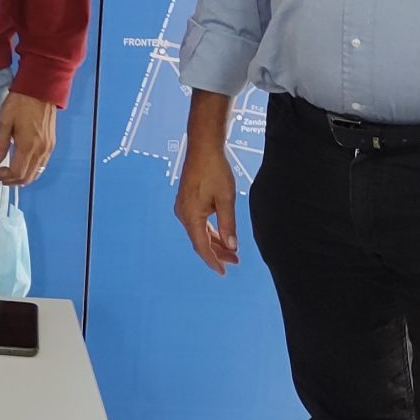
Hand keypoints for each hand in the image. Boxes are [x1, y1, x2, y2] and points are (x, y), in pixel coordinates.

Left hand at [0, 92, 55, 186]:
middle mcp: (41, 151)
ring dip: (22, 177)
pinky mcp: (51, 144)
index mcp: (28, 146)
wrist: (41, 89)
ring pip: (36, 173)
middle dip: (12, 181)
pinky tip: (22, 165)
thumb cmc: (20, 103)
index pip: (16, 173)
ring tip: (8, 173)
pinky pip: (42, 165)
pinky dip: (31, 170)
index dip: (2, 176)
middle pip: (27, 178)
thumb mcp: (4, 122)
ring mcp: (48, 148)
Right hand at [174, 141, 238, 272]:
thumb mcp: (226, 199)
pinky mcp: (187, 202)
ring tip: (232, 251)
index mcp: (191, 215)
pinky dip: (209, 231)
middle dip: (217, 252)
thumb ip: (228, 225)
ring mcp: (183, 208)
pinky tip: (221, 235)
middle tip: (236, 261)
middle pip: (199, 241)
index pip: (201, 246)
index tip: (224, 272)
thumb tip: (232, 246)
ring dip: (214, 242)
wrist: (203, 148)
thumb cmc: (215, 170)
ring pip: (199, 232)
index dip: (213, 260)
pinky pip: (197, 223)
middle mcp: (183, 214)